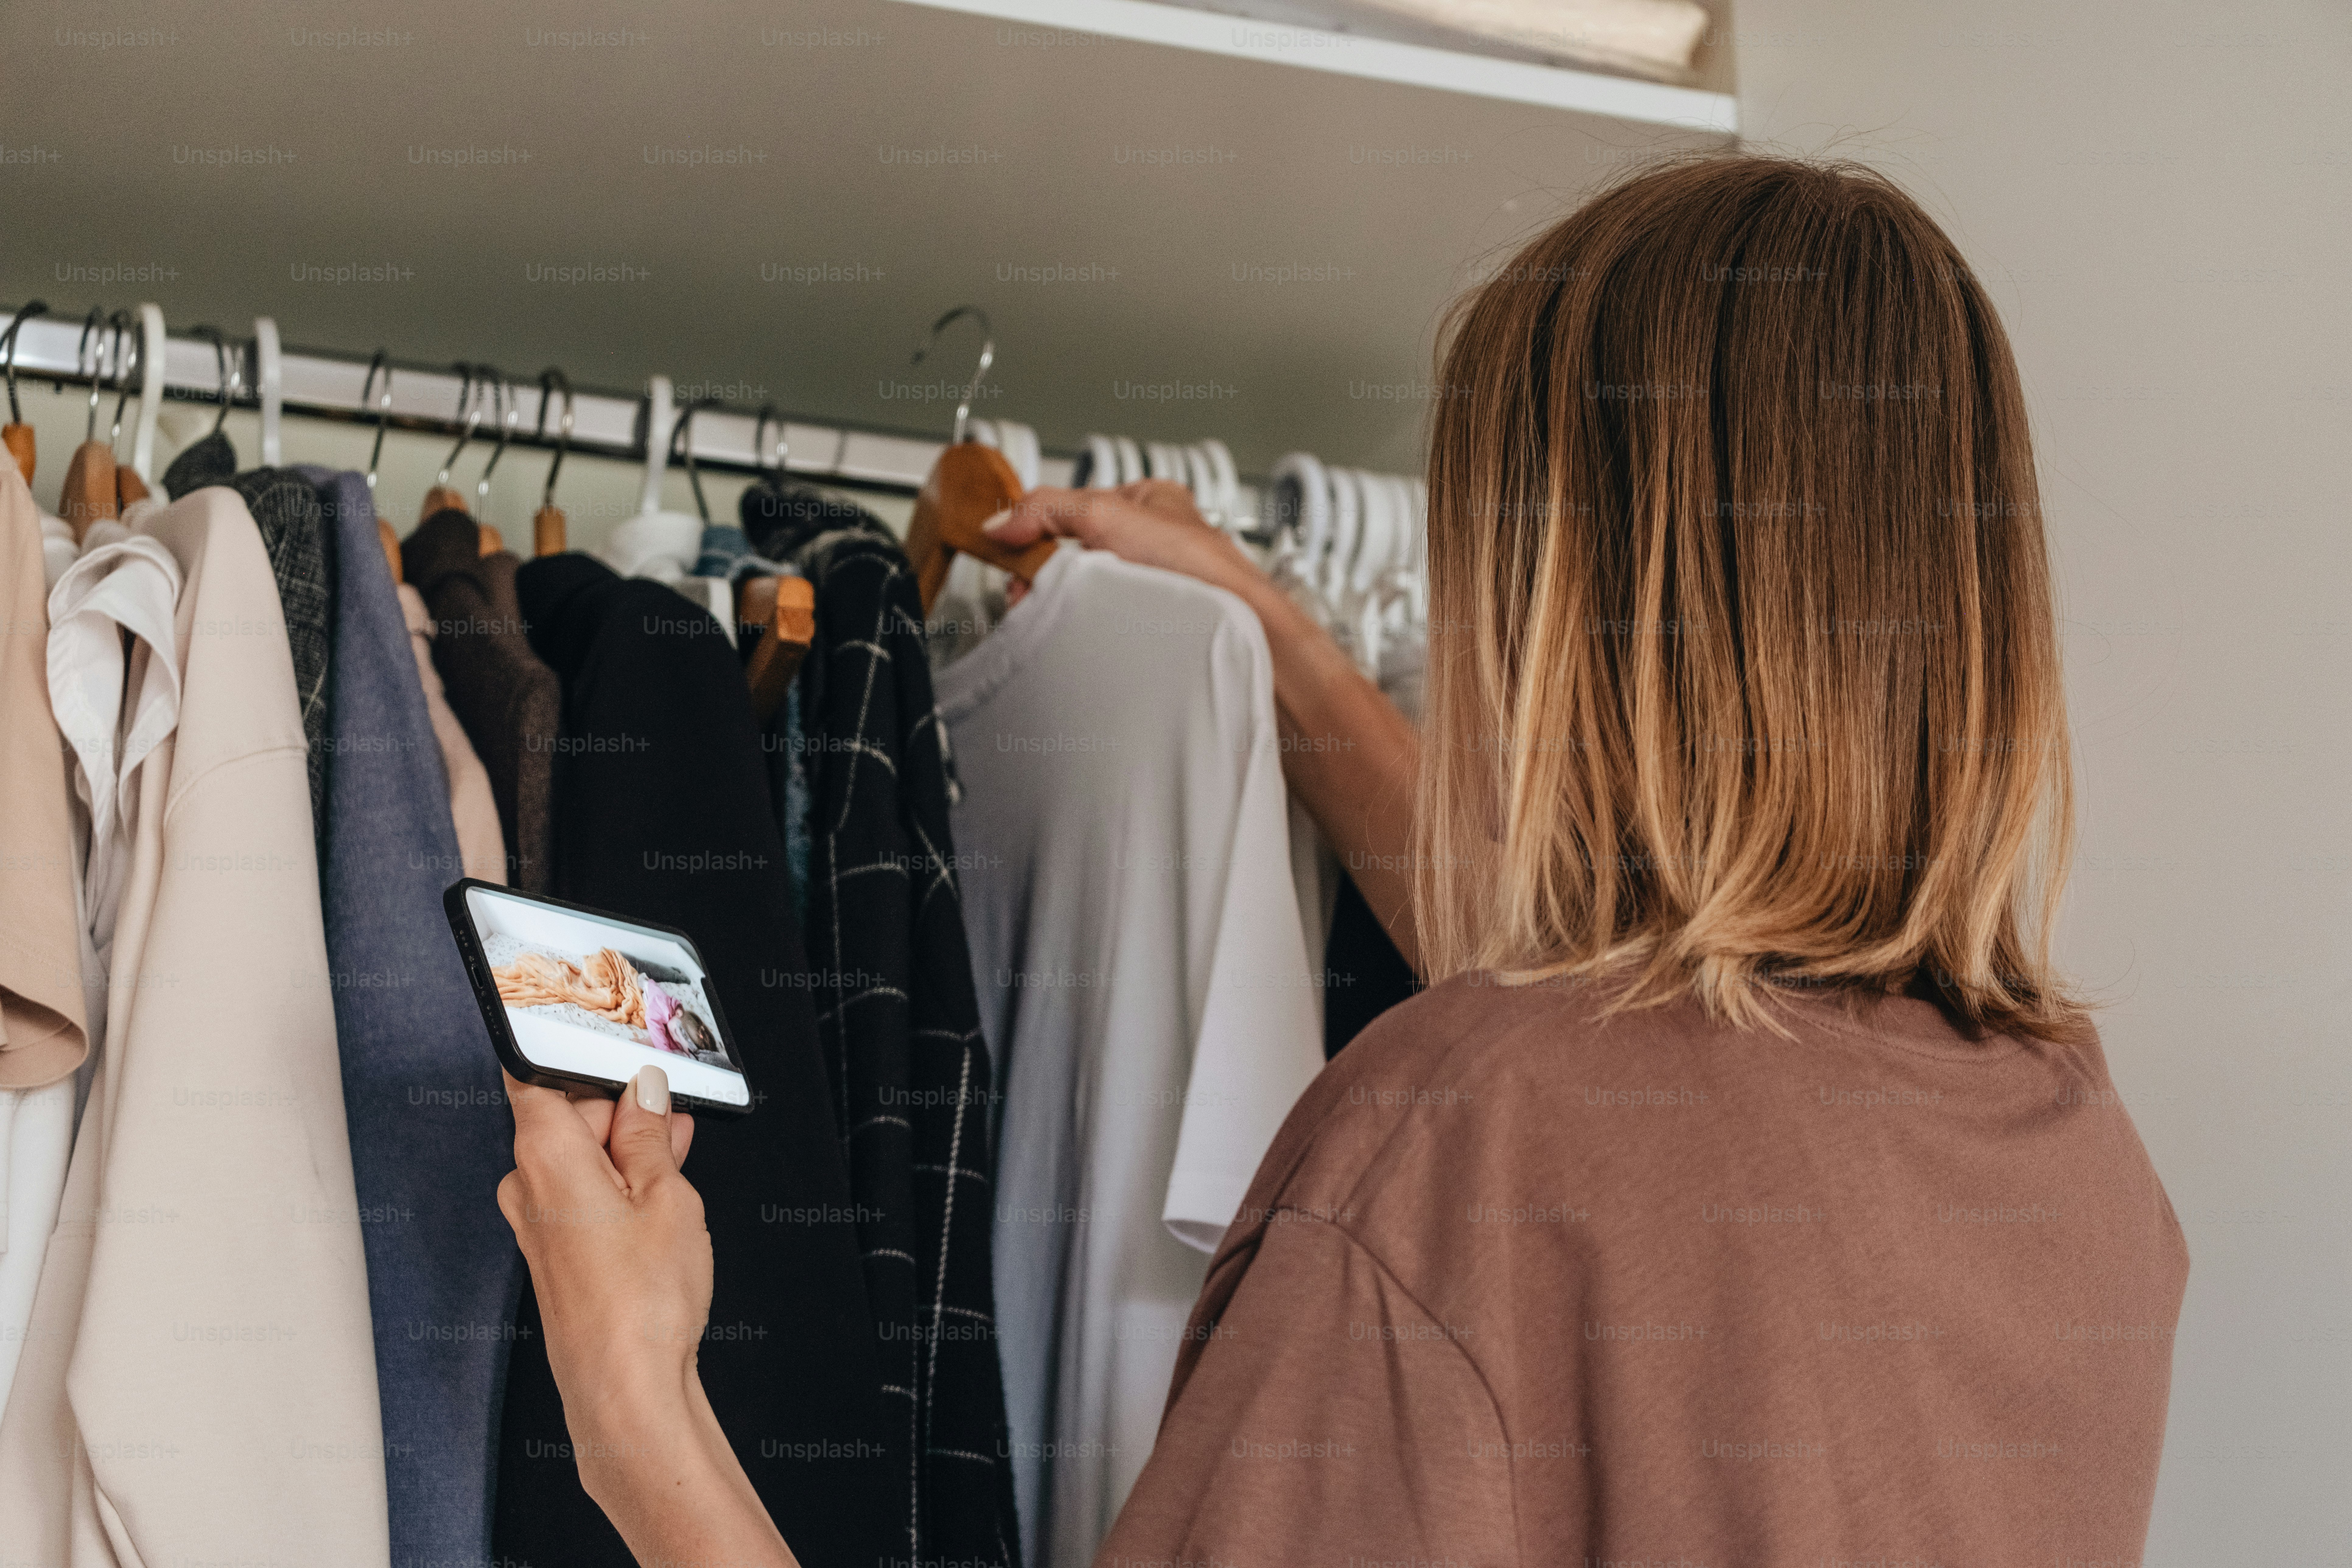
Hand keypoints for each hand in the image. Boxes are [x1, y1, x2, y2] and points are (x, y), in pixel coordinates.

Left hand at [499, 1067, 799, 1564]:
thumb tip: (645, 1094)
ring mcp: (536, 1223)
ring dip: (623, 1145)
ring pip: (577, 1156)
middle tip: (669, 1103)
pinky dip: (616, 1179)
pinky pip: (579, 1193)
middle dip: (616, 1104)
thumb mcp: (667, 1196)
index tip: (598, 1035)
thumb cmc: (640, 1303)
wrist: (626, 1388)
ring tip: (676, 1145)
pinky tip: (659, 1182)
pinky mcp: (553, 1251)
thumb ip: (652, 1135)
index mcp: (543, 1156)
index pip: (533, 1074)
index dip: (567, 1048)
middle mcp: (526, 1186)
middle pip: (562, 1115)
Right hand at [984, 480, 1271, 606]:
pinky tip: (1084, 629)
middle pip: (1077, 549)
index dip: (1038, 526)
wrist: (1243, 632)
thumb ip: (1048, 509)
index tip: (1010, 547)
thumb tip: (1001, 521)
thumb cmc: (1200, 569)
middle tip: (1031, 587)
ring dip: (1067, 599)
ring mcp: (1155, 581)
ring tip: (1058, 608)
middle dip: (1048, 569)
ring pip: (1089, 587)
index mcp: (1150, 500)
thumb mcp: (1106, 514)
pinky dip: (1088, 623)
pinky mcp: (1155, 621)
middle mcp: (1155, 538)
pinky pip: (1105, 619)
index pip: (1074, 504)